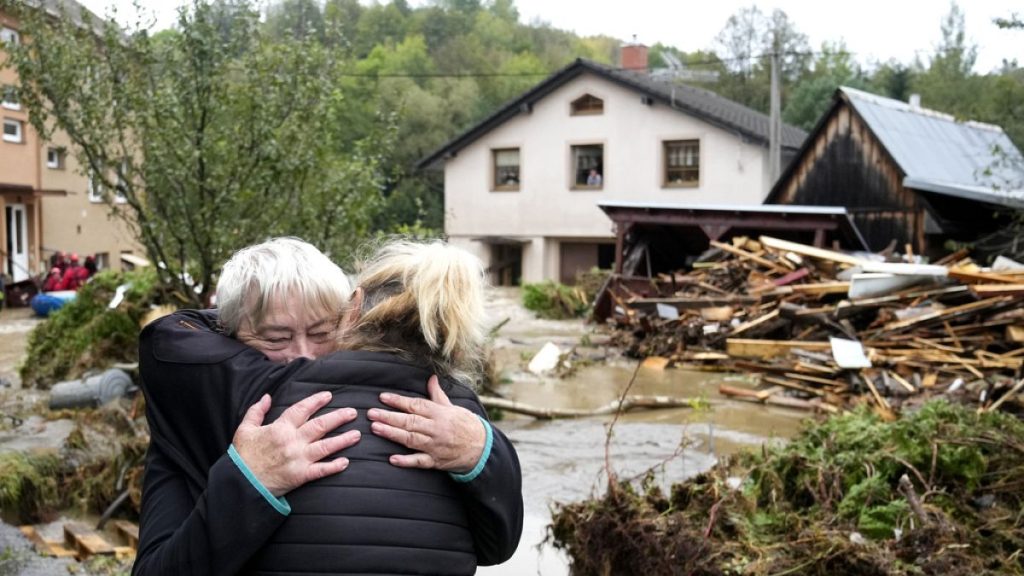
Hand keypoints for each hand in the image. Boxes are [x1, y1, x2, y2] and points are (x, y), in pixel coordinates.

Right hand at [233, 391, 359, 496]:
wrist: (240, 484)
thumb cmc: (242, 457)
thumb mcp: (244, 429)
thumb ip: (256, 411)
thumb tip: (267, 397)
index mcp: (279, 428)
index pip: (301, 410)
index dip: (316, 401)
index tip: (328, 396)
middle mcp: (292, 442)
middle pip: (320, 426)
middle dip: (338, 417)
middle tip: (353, 412)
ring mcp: (298, 459)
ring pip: (325, 446)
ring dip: (343, 440)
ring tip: (357, 435)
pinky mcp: (300, 476)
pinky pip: (321, 471)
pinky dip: (334, 467)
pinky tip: (346, 462)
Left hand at [367, 375, 484, 472]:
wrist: (483, 448)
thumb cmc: (466, 425)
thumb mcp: (453, 407)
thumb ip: (438, 395)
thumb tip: (431, 378)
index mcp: (439, 413)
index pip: (416, 405)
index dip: (398, 401)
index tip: (383, 397)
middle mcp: (436, 428)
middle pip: (409, 421)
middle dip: (389, 417)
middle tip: (371, 413)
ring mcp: (435, 446)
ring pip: (411, 439)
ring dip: (392, 434)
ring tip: (376, 429)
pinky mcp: (436, 461)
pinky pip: (419, 461)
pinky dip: (406, 461)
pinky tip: (392, 459)